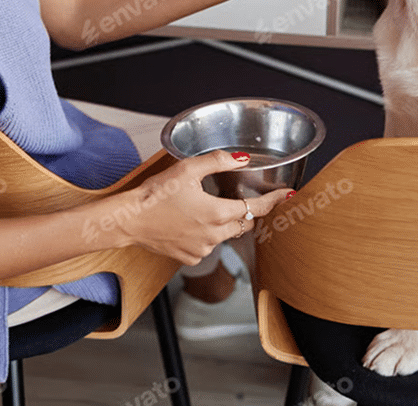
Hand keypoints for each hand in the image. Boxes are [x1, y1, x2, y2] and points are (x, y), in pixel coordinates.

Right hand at [119, 151, 291, 263]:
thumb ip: (218, 161)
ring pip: (224, 234)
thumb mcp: (188, 168)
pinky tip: (190, 221)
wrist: (130, 219)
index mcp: (217, 213)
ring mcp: (202, 250)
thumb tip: (242, 159)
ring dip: (223, 222)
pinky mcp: (189, 258)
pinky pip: (207, 245)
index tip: (287, 195)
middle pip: (242, 223)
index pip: (255, 208)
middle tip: (239, 196)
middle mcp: (213, 236)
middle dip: (245, 210)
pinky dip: (206, 234)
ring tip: (205, 205)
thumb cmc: (156, 193)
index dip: (273, 201)